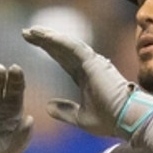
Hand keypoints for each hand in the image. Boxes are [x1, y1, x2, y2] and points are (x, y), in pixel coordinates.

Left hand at [22, 25, 152, 140]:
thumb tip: (47, 106)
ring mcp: (92, 62)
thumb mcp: (80, 117)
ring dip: (49, 37)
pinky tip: (45, 36)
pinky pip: (73, 47)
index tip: (30, 44)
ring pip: (66, 45)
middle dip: (44, 40)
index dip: (47, 50)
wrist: (126, 121)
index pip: (62, 59)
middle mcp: (89, 66)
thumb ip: (64, 111)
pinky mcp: (94, 62)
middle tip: (26, 32)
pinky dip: (59, 41)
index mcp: (85, 77)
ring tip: (32, 31)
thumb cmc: (110, 120)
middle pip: (62, 49)